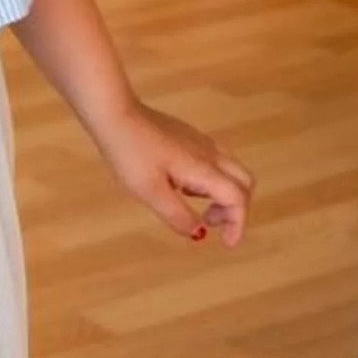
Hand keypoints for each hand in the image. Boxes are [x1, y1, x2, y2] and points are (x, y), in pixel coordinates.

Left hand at [101, 103, 253, 245]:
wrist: (114, 113)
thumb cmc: (130, 153)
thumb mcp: (150, 192)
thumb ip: (177, 215)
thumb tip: (198, 233)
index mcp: (204, 169)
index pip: (237, 198)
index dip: (238, 223)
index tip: (227, 243)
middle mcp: (209, 153)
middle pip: (244, 182)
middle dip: (235, 207)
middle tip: (211, 222)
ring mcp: (200, 141)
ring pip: (230, 170)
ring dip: (222, 193)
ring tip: (192, 204)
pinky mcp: (188, 135)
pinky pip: (214, 161)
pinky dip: (210, 180)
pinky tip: (181, 184)